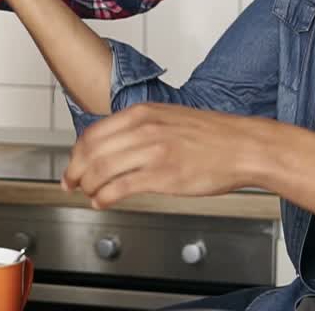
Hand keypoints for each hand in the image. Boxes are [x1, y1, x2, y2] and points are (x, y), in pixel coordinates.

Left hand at [61, 103, 262, 207]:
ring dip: (88, 186)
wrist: (244, 146)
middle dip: (75, 171)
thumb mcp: (168, 117)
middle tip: (71, 183)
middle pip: (91, 152)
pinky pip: (120, 188)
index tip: (72, 165)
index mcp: (142, 113)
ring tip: (88, 193)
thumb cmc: (212, 136)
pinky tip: (103, 201)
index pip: (92, 133)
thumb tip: (112, 144)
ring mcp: (153, 152)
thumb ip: (139, 127)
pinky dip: (104, 197)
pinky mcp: (163, 176)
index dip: (76, 153)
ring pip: (101, 170)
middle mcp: (143, 129)